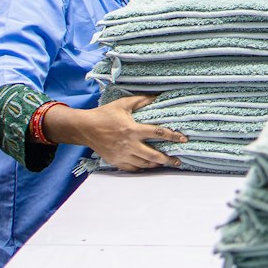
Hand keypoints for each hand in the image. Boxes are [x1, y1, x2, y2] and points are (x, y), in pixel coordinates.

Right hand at [45, 95, 185, 170]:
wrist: (85, 128)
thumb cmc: (104, 114)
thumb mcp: (123, 104)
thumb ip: (141, 101)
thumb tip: (158, 98)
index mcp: (132, 130)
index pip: (157, 133)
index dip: (172, 136)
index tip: (183, 139)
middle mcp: (128, 145)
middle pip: (153, 156)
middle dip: (167, 159)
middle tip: (177, 160)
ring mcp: (122, 155)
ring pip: (143, 164)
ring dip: (156, 165)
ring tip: (165, 163)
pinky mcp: (115, 161)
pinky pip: (132, 169)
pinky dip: (142, 168)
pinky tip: (148, 166)